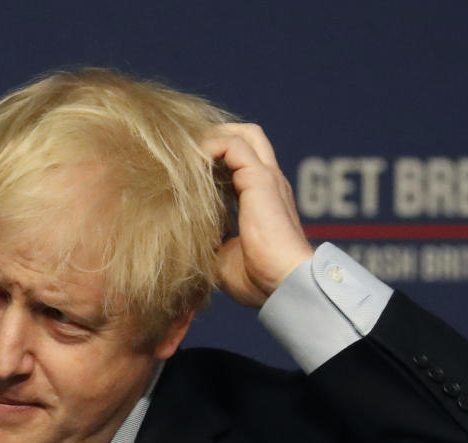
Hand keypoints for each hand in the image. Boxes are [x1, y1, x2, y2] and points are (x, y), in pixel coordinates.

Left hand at [202, 123, 313, 307]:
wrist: (283, 284)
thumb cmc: (258, 280)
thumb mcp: (223, 256)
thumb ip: (209, 241)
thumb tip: (185, 240)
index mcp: (262, 199)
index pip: (240, 163)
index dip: (213, 161)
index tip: (186, 174)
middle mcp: (267, 183)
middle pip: (247, 137)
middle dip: (215, 138)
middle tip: (188, 157)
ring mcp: (267, 178)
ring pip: (242, 134)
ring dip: (210, 139)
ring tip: (187, 157)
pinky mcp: (261, 179)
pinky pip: (232, 145)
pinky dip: (209, 146)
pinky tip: (190, 164)